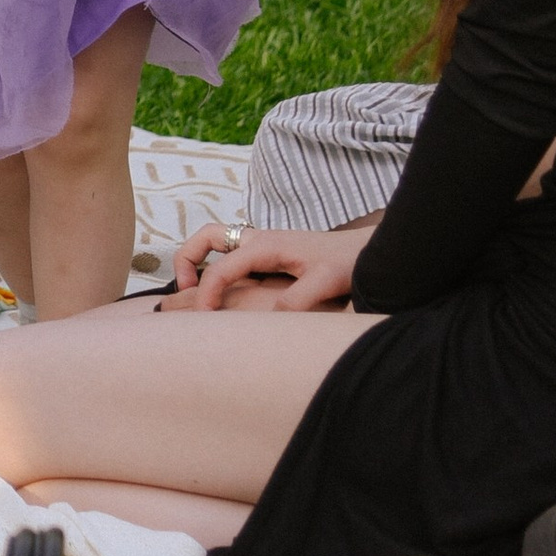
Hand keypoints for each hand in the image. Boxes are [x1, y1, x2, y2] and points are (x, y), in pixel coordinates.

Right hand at [164, 221, 360, 311]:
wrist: (369, 249)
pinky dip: (217, 267)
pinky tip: (230, 295)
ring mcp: (263, 244)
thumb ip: (297, 300)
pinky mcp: (270, 253)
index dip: (206, 294)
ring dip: (199, 262)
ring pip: (216, 242)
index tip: (204, 319)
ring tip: (201, 294)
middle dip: (186, 261)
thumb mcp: (325, 283)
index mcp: (265, 246)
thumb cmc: (347, 262)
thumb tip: (270, 318)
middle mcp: (258, 239)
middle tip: (188, 293)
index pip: (220, 268)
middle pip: (205, 237)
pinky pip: (231, 254)